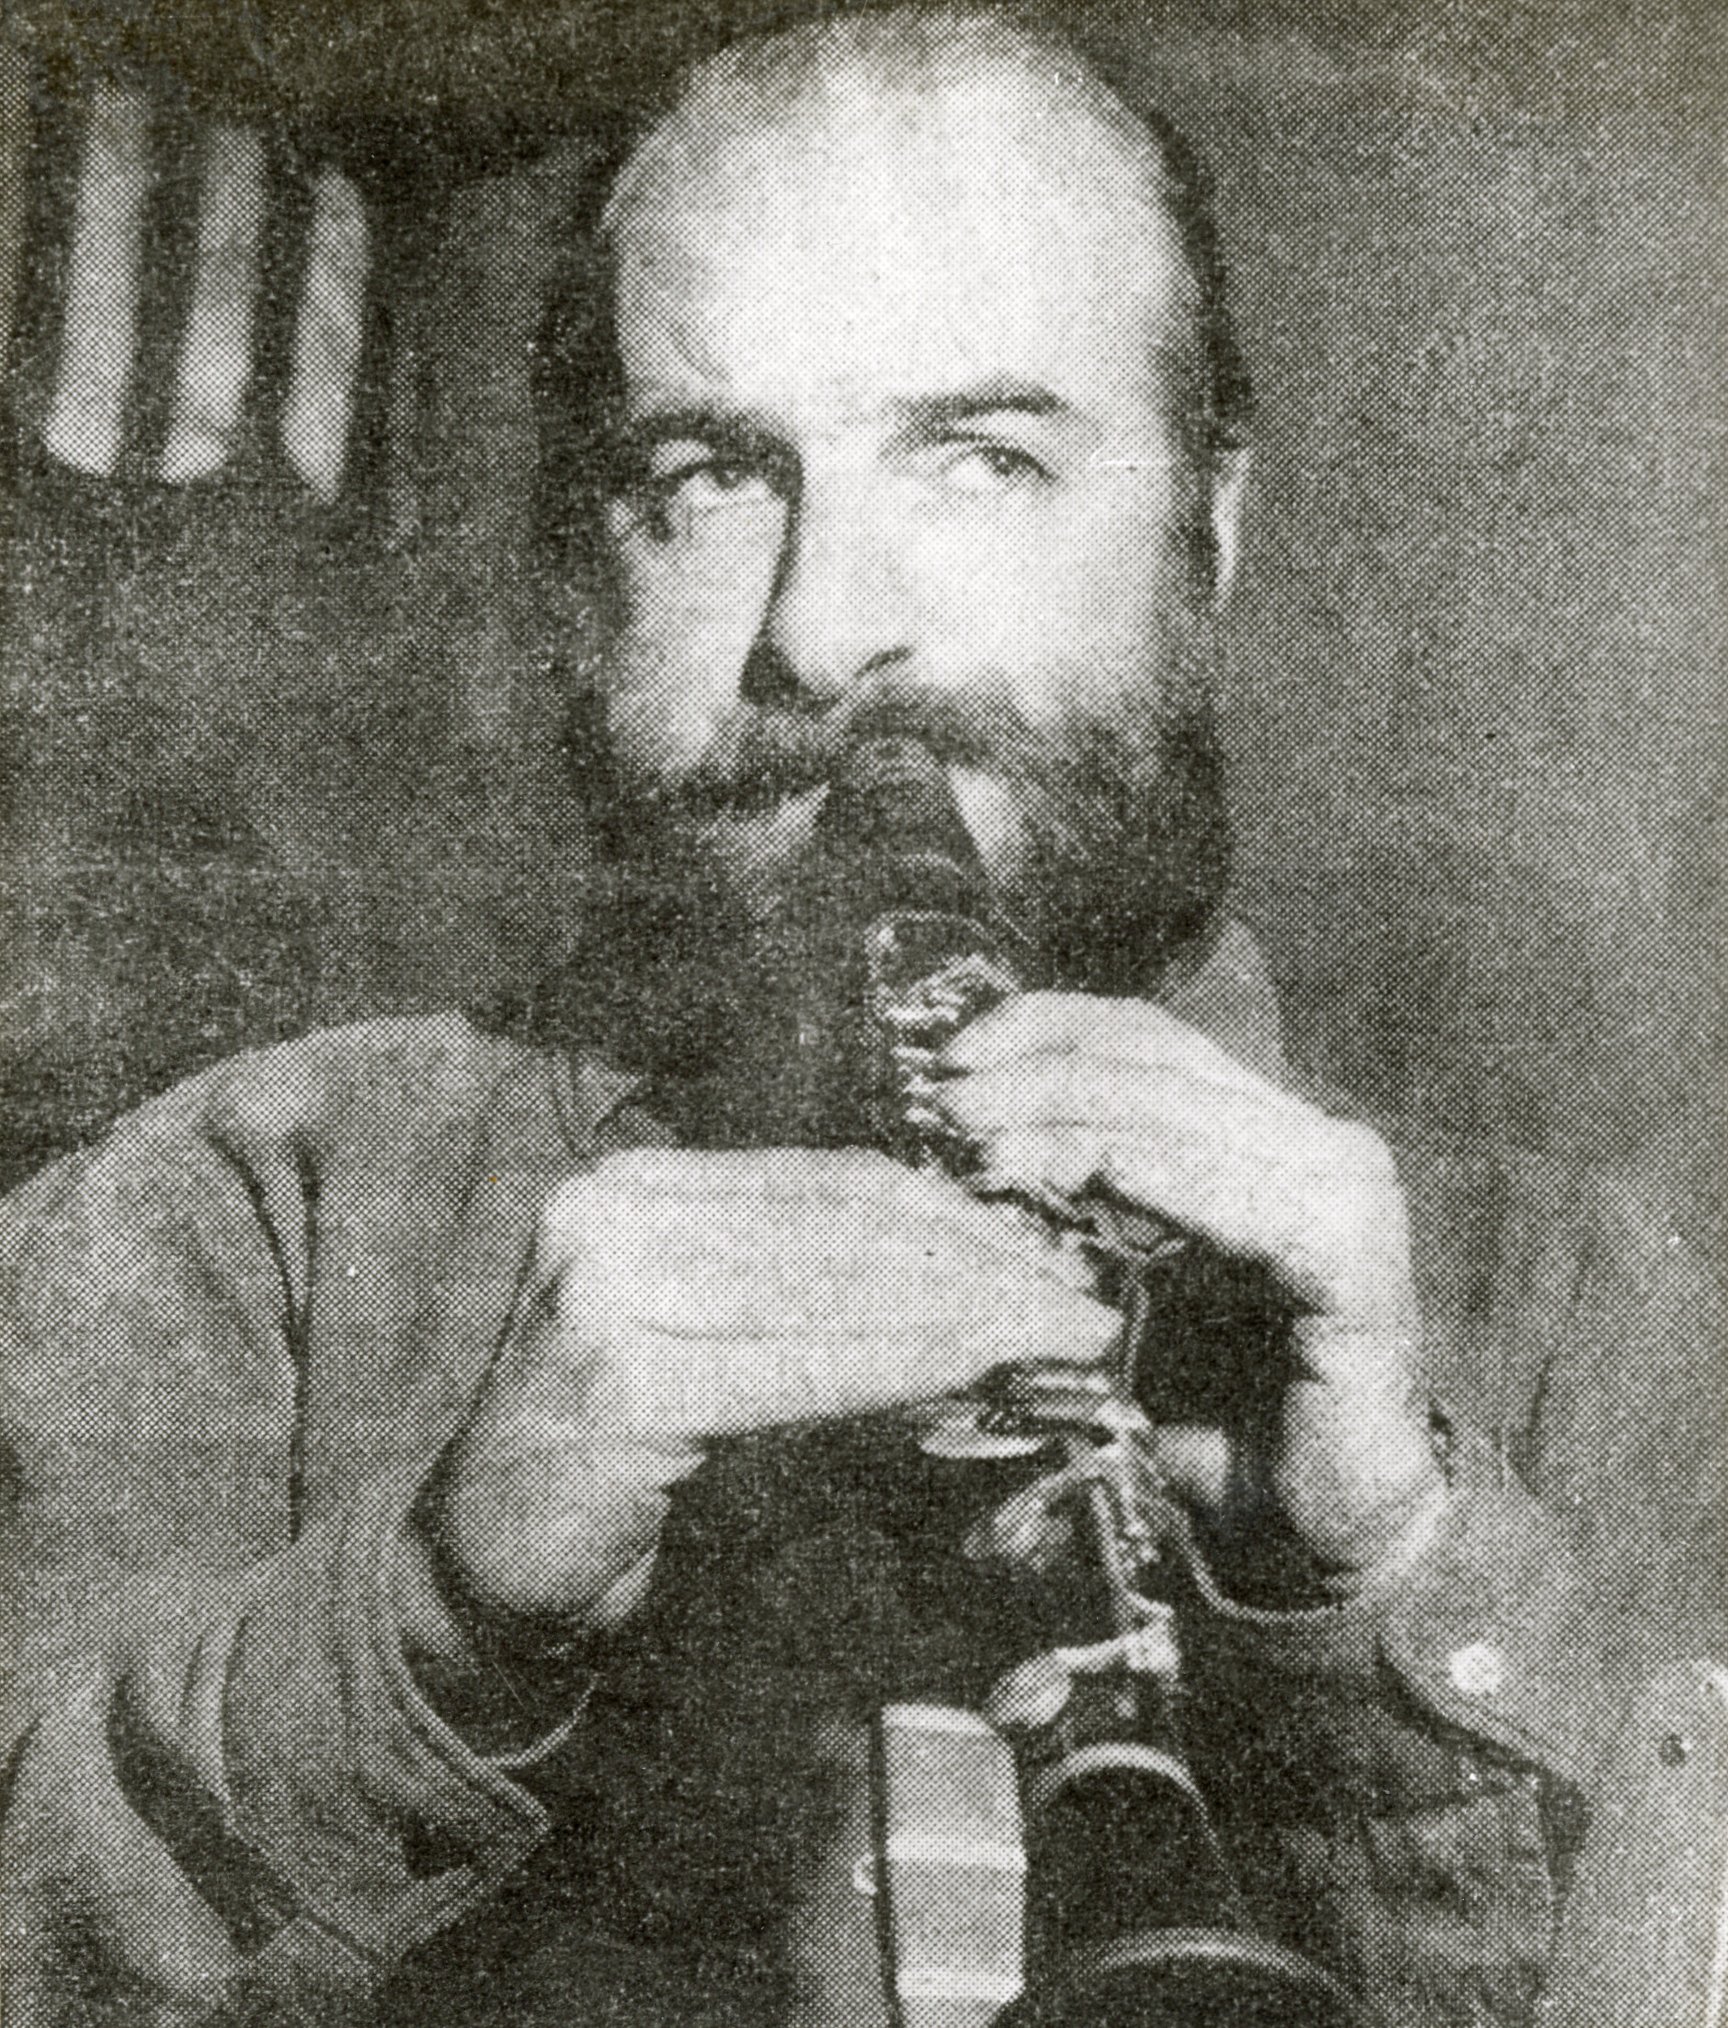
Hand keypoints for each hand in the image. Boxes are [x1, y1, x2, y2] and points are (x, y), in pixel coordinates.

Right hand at [415, 1147, 1115, 1643]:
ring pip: (833, 1287)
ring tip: (1054, 1338)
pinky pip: (800, 1367)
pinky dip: (903, 1365)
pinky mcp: (621, 1384)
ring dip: (965, 1313)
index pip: (829, 1183)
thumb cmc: (619, 1452)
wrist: (482, 1563)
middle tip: (1080, 1303)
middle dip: (978, 1264)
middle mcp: (612, 1213)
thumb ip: (812, 1294)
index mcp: (637, 1183)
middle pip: (840, 1226)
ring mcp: (606, 1292)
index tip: (1047, 1253)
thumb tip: (978, 1283)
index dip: (953, 1212)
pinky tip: (976, 1371)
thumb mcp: (717, 1339)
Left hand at [926, 993, 1446, 1593]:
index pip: (1148, 1038)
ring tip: (981, 1145)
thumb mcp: (1128, 1281)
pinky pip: (1237, 1195)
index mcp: (1270, 1131)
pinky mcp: (1354, 1256)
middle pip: (1158, 1059)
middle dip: (1038, 1072)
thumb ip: (1083, 1198)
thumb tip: (970, 1132)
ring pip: (1181, 1113)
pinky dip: (1148, 1175)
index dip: (1046, 1028)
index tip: (953, 1057)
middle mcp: (1319, 1140)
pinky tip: (1072, 1174)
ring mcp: (1348, 1189)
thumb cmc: (1214, 1406)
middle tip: (947, 1104)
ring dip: (1068, 1119)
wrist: (1316, 1520)